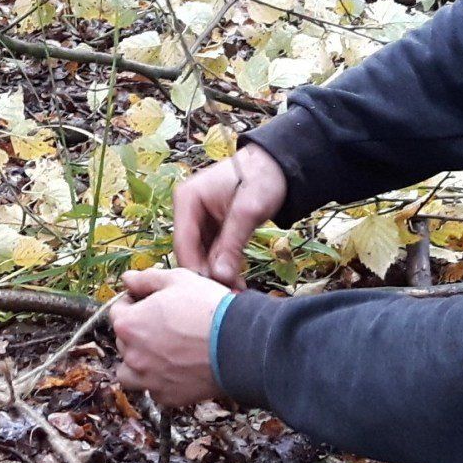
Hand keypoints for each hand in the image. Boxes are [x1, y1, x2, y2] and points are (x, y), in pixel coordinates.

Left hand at [111, 267, 232, 409]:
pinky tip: (179, 369)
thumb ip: (146, 279)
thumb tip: (127, 279)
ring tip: (162, 354)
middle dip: (138, 333)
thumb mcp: (177, 279)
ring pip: (130, 373)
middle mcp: (132, 355)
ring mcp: (148, 379)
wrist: (238, 344)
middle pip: (124, 342)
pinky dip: (161, 382)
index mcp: (129, 324)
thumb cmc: (208, 309)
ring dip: (139, 364)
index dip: (134, 304)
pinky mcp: (167, 397)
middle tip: (164, 326)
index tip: (150, 304)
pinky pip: (155, 390)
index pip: (117, 312)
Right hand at [173, 144, 286, 287]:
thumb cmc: (262, 179)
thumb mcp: (247, 211)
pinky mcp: (211, 227)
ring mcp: (198, 219)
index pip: (183, 243)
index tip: (211, 291)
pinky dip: (223, 266)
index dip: (195, 269)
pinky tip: (236, 282)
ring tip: (234, 292)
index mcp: (187, 199)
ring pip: (201, 255)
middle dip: (207, 275)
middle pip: (190, 251)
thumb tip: (220, 277)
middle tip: (227, 296)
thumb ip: (231, 244)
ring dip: (216, 274)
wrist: (279, 166)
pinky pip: (212, 252)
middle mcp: (187, 209)